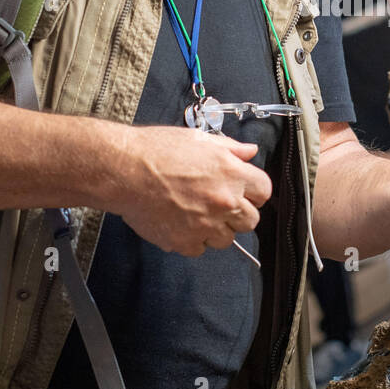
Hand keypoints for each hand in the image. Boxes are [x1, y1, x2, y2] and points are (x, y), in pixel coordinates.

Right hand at [100, 125, 272, 256]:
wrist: (125, 171)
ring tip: (196, 213)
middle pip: (251, 221)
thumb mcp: (200, 139)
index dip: (254, 191)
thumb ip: (230, 148)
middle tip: (219, 205)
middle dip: (239, 214)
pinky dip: (192, 240)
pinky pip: (200, 249)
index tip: (245, 192)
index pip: (264, 191)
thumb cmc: (158, 151)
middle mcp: (225, 202)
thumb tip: (249, 153)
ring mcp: (206, 225)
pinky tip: (180, 223)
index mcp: (232, 174)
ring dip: (216, 230)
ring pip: (227, 239)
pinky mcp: (185, 242)